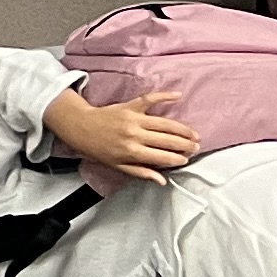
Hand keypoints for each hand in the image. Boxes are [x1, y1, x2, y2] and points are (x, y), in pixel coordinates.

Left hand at [47, 85, 198, 175]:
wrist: (80, 127)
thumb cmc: (99, 149)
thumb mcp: (118, 166)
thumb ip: (141, 172)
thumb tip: (163, 181)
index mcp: (132, 151)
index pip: (161, 156)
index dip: (176, 159)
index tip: (186, 160)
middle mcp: (135, 135)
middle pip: (167, 140)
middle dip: (185, 145)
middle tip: (196, 147)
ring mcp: (133, 118)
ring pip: (164, 123)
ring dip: (182, 129)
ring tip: (194, 134)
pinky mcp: (130, 105)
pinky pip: (150, 99)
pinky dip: (164, 96)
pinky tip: (178, 96)